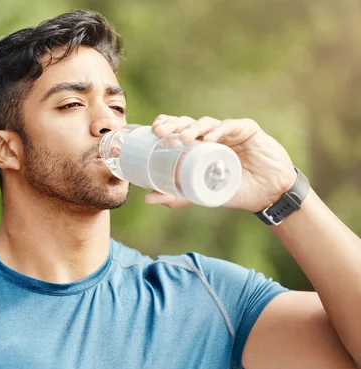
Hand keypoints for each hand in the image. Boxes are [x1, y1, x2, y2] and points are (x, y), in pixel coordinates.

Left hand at [145, 115, 297, 211]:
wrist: (267, 195)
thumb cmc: (233, 190)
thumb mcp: (201, 194)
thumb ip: (177, 196)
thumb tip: (148, 198)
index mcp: (199, 145)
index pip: (178, 129)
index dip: (166, 126)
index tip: (152, 131)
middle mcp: (211, 135)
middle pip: (188, 123)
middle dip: (173, 125)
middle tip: (159, 132)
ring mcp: (229, 131)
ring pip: (206, 123)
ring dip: (193, 129)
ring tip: (183, 138)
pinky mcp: (247, 130)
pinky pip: (230, 126)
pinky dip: (218, 131)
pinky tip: (209, 138)